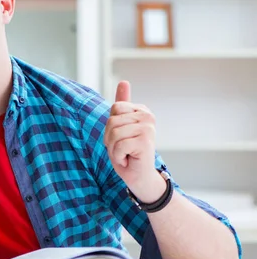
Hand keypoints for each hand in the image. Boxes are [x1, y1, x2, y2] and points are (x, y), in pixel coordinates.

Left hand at [104, 82, 164, 202]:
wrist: (140, 177)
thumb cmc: (128, 152)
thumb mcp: (121, 127)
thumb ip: (122, 104)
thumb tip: (124, 81)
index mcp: (141, 110)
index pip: (114, 109)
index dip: (111, 126)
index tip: (122, 137)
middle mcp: (147, 117)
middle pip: (112, 121)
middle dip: (111, 139)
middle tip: (123, 148)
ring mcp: (148, 128)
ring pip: (113, 133)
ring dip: (114, 149)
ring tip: (126, 154)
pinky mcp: (145, 142)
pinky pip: (117, 145)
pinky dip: (118, 157)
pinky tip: (129, 160)